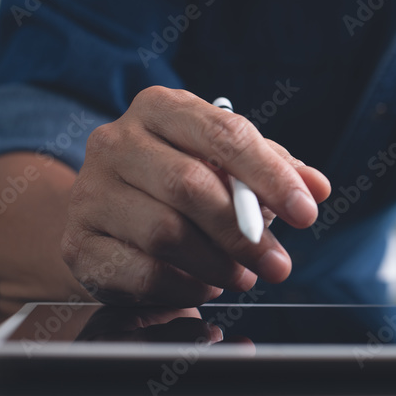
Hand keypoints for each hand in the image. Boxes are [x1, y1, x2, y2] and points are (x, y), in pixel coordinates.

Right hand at [62, 86, 330, 305]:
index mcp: (160, 108)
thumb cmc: (181, 181)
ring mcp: (90, 192)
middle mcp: (116, 142)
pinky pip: (140, 273)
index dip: (270, 176)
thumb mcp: (230, 165)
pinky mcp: (77, 243)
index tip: (307, 212)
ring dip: (217, 264)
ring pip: (165, 233)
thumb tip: (318, 187)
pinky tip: (204, 287)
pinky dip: (184, 287)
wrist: (109, 216)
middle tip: (279, 264)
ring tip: (242, 276)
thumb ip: (276, 170)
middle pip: (190, 186)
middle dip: (245, 233)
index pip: (224, 134)